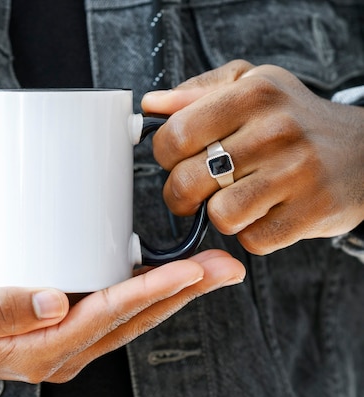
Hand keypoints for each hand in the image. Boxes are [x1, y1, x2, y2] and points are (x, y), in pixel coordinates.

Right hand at [0, 251, 243, 382]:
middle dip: (179, 293)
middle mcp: (57, 351)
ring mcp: (60, 339)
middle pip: (130, 319)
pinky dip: (141, 289)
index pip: (103, 319)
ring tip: (208, 267)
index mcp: (34, 352)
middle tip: (223, 266)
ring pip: (127, 316)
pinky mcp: (57, 321)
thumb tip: (54, 302)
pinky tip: (160, 271)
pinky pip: (109, 308)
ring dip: (170, 292)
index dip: (148, 294)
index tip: (188, 271)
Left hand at [142, 60, 363, 254]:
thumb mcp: (251, 86)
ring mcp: (297, 173)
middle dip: (180, 195)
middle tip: (195, 191)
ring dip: (219, 216)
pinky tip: (265, 213)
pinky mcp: (312, 213)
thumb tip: (152, 105)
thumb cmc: (294, 118)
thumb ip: (197, 92)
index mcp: (253, 93)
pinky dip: (251, 233)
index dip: (165, 156)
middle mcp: (276, 131)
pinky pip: (252, 241)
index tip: (176, 160)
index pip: (175, 135)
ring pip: (219, 216)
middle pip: (188, 181)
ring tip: (234, 200)